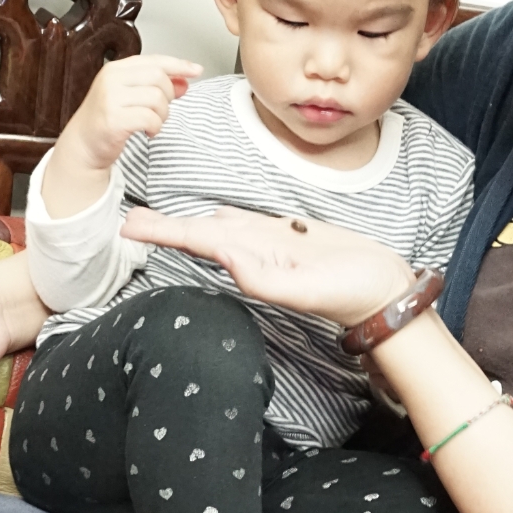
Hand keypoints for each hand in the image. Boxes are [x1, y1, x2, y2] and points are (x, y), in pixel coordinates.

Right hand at [44, 54, 201, 218]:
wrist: (83, 146)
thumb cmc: (106, 121)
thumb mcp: (131, 98)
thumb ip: (156, 87)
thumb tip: (184, 82)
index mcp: (116, 69)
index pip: (155, 60)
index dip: (179, 65)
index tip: (196, 70)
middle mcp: (111, 79)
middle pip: (159, 77)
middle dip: (168, 96)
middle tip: (159, 111)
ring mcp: (110, 98)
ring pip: (157, 98)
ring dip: (162, 115)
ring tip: (151, 123)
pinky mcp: (113, 119)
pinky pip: (150, 118)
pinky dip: (155, 127)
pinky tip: (147, 131)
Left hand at [120, 205, 415, 328]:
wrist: (383, 291)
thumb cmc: (350, 293)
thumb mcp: (304, 290)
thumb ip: (262, 279)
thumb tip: (224, 257)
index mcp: (251, 265)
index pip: (198, 243)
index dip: (164, 233)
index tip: (129, 227)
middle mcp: (253, 254)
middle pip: (199, 234)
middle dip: (164, 226)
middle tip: (128, 219)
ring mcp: (269, 245)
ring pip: (219, 228)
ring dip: (186, 223)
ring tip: (155, 219)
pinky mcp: (288, 237)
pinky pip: (247, 225)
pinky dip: (221, 220)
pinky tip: (209, 219)